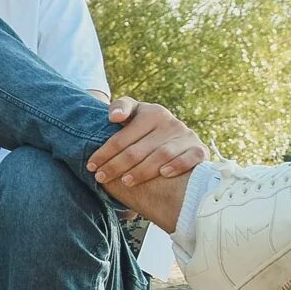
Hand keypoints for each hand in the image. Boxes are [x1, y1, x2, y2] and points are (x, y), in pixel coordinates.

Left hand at [86, 97, 206, 187]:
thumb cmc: (146, 128)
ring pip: (161, 155)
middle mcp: (170, 122)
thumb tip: (115, 117)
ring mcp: (186, 136)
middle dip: (117, 165)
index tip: (91, 166)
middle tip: (101, 178)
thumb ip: (121, 108)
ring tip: (125, 181)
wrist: (178, 139)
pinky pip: (191, 158)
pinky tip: (163, 173)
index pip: (123, 136)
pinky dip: (178, 165)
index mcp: (151, 112)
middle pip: (138, 149)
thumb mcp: (133, 114)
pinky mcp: (200, 149)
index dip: (105, 152)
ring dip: (142, 170)